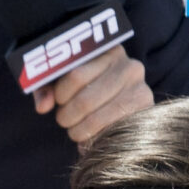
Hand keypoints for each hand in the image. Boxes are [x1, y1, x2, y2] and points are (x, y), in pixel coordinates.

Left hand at [34, 46, 152, 145]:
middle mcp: (129, 65)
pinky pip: (111, 130)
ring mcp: (140, 87)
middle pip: (85, 101)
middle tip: (64, 119)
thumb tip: (43, 107)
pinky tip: (90, 136)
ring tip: (75, 129)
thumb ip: (46, 90)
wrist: (118, 100)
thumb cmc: (83, 88)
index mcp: (106, 51)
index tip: (59, 101)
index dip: (60, 95)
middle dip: (67, 116)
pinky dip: (94, 138)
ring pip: (97, 119)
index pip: (75, 76)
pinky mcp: (145, 110)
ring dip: (78, 130)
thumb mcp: (60, 81)